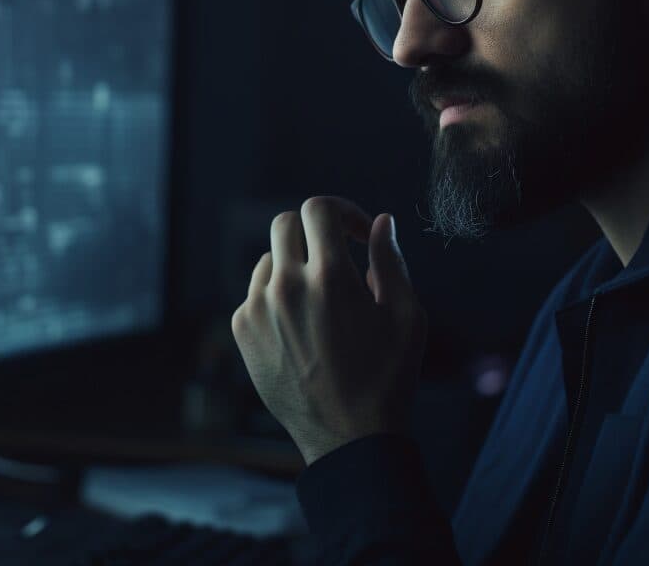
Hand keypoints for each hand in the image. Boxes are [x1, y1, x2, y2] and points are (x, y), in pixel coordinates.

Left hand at [231, 196, 427, 464]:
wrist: (348, 439)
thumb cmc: (387, 377)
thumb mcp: (406, 316)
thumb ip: (391, 260)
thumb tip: (379, 222)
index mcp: (329, 277)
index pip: (318, 208)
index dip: (342, 211)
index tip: (356, 235)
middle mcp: (286, 287)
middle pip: (285, 224)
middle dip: (314, 232)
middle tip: (336, 258)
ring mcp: (257, 309)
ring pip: (268, 260)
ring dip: (294, 265)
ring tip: (321, 299)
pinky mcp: (242, 332)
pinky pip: (254, 293)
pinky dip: (276, 296)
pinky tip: (301, 325)